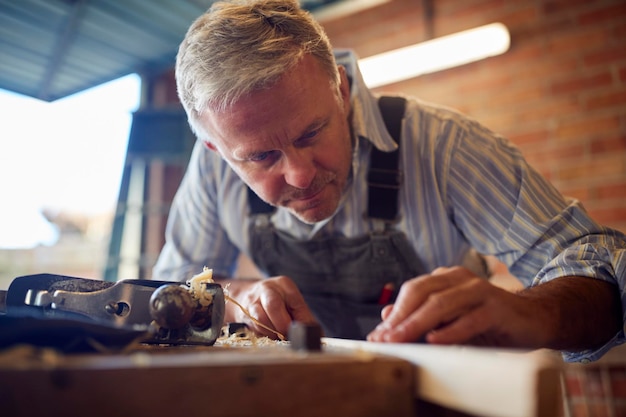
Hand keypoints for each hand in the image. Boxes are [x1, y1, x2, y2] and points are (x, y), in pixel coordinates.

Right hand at [232, 275, 317, 338]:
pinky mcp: (242, 314)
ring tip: (277, 336)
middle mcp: (266, 289)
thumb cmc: (276, 301)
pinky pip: (253, 328)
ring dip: (271, 333)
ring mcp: (251, 301)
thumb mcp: (292, 302)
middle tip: (287, 336)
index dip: (300, 320)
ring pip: (260, 319)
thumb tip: (318, 335)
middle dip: (282, 325)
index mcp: (283, 284)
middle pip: (273, 305)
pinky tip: (267, 335)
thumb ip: (304, 316)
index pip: (295, 301)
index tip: (302, 333)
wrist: (245, 296)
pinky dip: (262, 335)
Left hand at [367, 266, 549, 347]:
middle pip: (421, 293)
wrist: (532, 319)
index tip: (377, 336)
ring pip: (441, 304)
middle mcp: (460, 279)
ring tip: (401, 340)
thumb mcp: (450, 318)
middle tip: (385, 339)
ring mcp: (479, 290)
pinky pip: (470, 319)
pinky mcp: (497, 307)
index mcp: (446, 278)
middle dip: (400, 317)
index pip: (412, 291)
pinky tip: (435, 340)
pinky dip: (450, 330)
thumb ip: (421, 315)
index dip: (394, 313)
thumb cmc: (487, 320)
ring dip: (417, 323)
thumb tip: (387, 316)